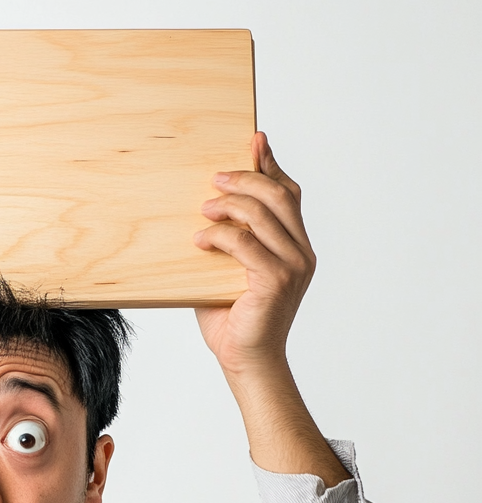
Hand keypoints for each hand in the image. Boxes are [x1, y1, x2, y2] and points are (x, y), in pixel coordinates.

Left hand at [193, 132, 315, 379]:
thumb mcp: (227, 273)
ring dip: (230, 205)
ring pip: (263, 215)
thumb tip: (203, 214)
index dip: (272, 165)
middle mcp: (301, 253)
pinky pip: (246, 245)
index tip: (254, 142)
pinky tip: (200, 240)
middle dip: (246, 179)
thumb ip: (226, 243)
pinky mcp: (275, 281)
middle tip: (215, 178)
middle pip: (278, 196)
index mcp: (296, 247)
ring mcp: (292, 267)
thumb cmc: (234, 320)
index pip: (289, 195)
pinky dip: (220, 236)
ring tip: (204, 208)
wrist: (246, 361)